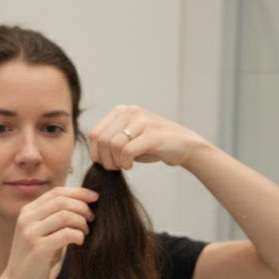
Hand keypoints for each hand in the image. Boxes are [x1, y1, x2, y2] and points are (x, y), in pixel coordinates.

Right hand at [0, 186, 98, 278]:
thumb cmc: (35, 261)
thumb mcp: (43, 235)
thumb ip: (55, 220)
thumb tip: (82, 206)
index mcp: (27, 212)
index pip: (56, 192)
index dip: (78, 192)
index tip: (95, 197)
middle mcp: (27, 219)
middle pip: (62, 201)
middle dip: (83, 207)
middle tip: (92, 219)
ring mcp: (30, 233)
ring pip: (65, 215)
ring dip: (81, 222)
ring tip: (85, 232)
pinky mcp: (38, 248)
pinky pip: (66, 233)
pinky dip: (78, 236)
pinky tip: (79, 242)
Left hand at [88, 105, 209, 170]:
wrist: (185, 145)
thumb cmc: (154, 145)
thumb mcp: (129, 138)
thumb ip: (111, 140)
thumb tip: (93, 153)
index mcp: (121, 111)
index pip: (95, 133)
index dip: (95, 153)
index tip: (106, 163)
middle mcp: (130, 112)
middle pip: (102, 140)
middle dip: (105, 159)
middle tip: (115, 167)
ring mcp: (142, 121)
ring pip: (113, 145)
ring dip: (115, 162)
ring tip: (124, 165)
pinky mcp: (152, 135)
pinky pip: (127, 151)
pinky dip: (125, 163)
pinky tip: (131, 165)